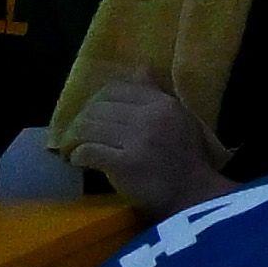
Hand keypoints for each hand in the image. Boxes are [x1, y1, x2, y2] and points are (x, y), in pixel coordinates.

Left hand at [54, 75, 215, 214]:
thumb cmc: (188, 159)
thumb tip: (139, 70)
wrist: (195, 196)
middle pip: (98, 108)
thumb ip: (158, 95)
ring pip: (89, 127)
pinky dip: (77, 156)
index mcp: (165, 104)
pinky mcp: (124, 164)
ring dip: (74, 139)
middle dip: (80, 121)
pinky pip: (88, 152)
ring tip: (72, 148)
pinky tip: (78, 161)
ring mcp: (138, 140)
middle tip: (76, 134)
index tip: (91, 114)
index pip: (117, 89)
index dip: (96, 100)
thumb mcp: (181, 118)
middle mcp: (151, 117)